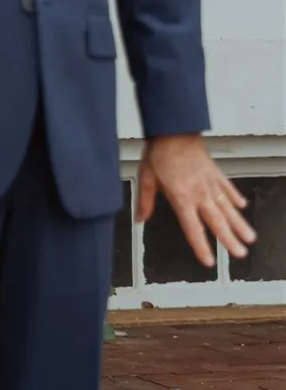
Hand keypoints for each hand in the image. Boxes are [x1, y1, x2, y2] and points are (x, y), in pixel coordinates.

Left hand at [136, 134, 254, 268]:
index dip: (201, 246)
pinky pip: (227, 187)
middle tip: (239, 254)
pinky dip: (235, 198)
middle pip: (217, 221)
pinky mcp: (214, 172)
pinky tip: (241, 207)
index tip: (208, 260)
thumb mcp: (146, 178)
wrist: (174, 128)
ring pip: (227, 208)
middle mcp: (199, 192)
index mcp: (181, 197)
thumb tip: (140, 218)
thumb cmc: (160, 151)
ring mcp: (209, 182)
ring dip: (239, 224)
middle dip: (229, 240)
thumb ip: (146, 201)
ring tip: (249, 238)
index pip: (193, 228)